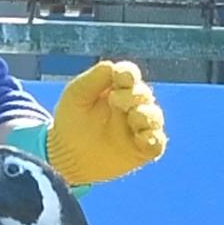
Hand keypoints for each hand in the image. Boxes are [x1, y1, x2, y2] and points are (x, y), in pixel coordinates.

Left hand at [45, 59, 166, 185]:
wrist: (66, 157)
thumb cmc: (70, 122)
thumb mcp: (76, 95)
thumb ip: (94, 78)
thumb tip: (114, 66)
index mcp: (116, 89)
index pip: (129, 75)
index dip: (128, 73)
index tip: (121, 77)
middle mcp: (131, 106)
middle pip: (143, 94)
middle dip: (133, 95)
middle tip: (115, 101)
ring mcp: (138, 129)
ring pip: (154, 116)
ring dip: (146, 114)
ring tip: (133, 117)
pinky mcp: (142, 151)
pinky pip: (157, 144)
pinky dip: (154, 139)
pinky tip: (142, 138)